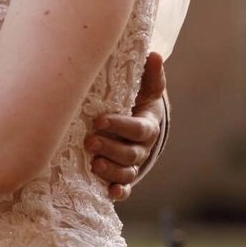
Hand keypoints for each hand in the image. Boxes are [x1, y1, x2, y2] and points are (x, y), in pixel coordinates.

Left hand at [86, 51, 165, 201]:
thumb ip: (151, 75)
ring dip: (111, 170)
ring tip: (94, 163)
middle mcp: (143, 148)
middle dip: (110, 148)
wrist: (141, 123)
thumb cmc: (138, 101)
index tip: (99, 120)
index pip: (137, 129)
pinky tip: (109, 192)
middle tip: (90, 141)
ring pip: (126, 172)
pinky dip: (119, 191)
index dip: (120, 126)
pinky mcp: (124, 175)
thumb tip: (155, 54)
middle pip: (130, 153)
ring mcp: (134, 164)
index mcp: (148, 125)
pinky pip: (125, 187)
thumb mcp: (146, 88)